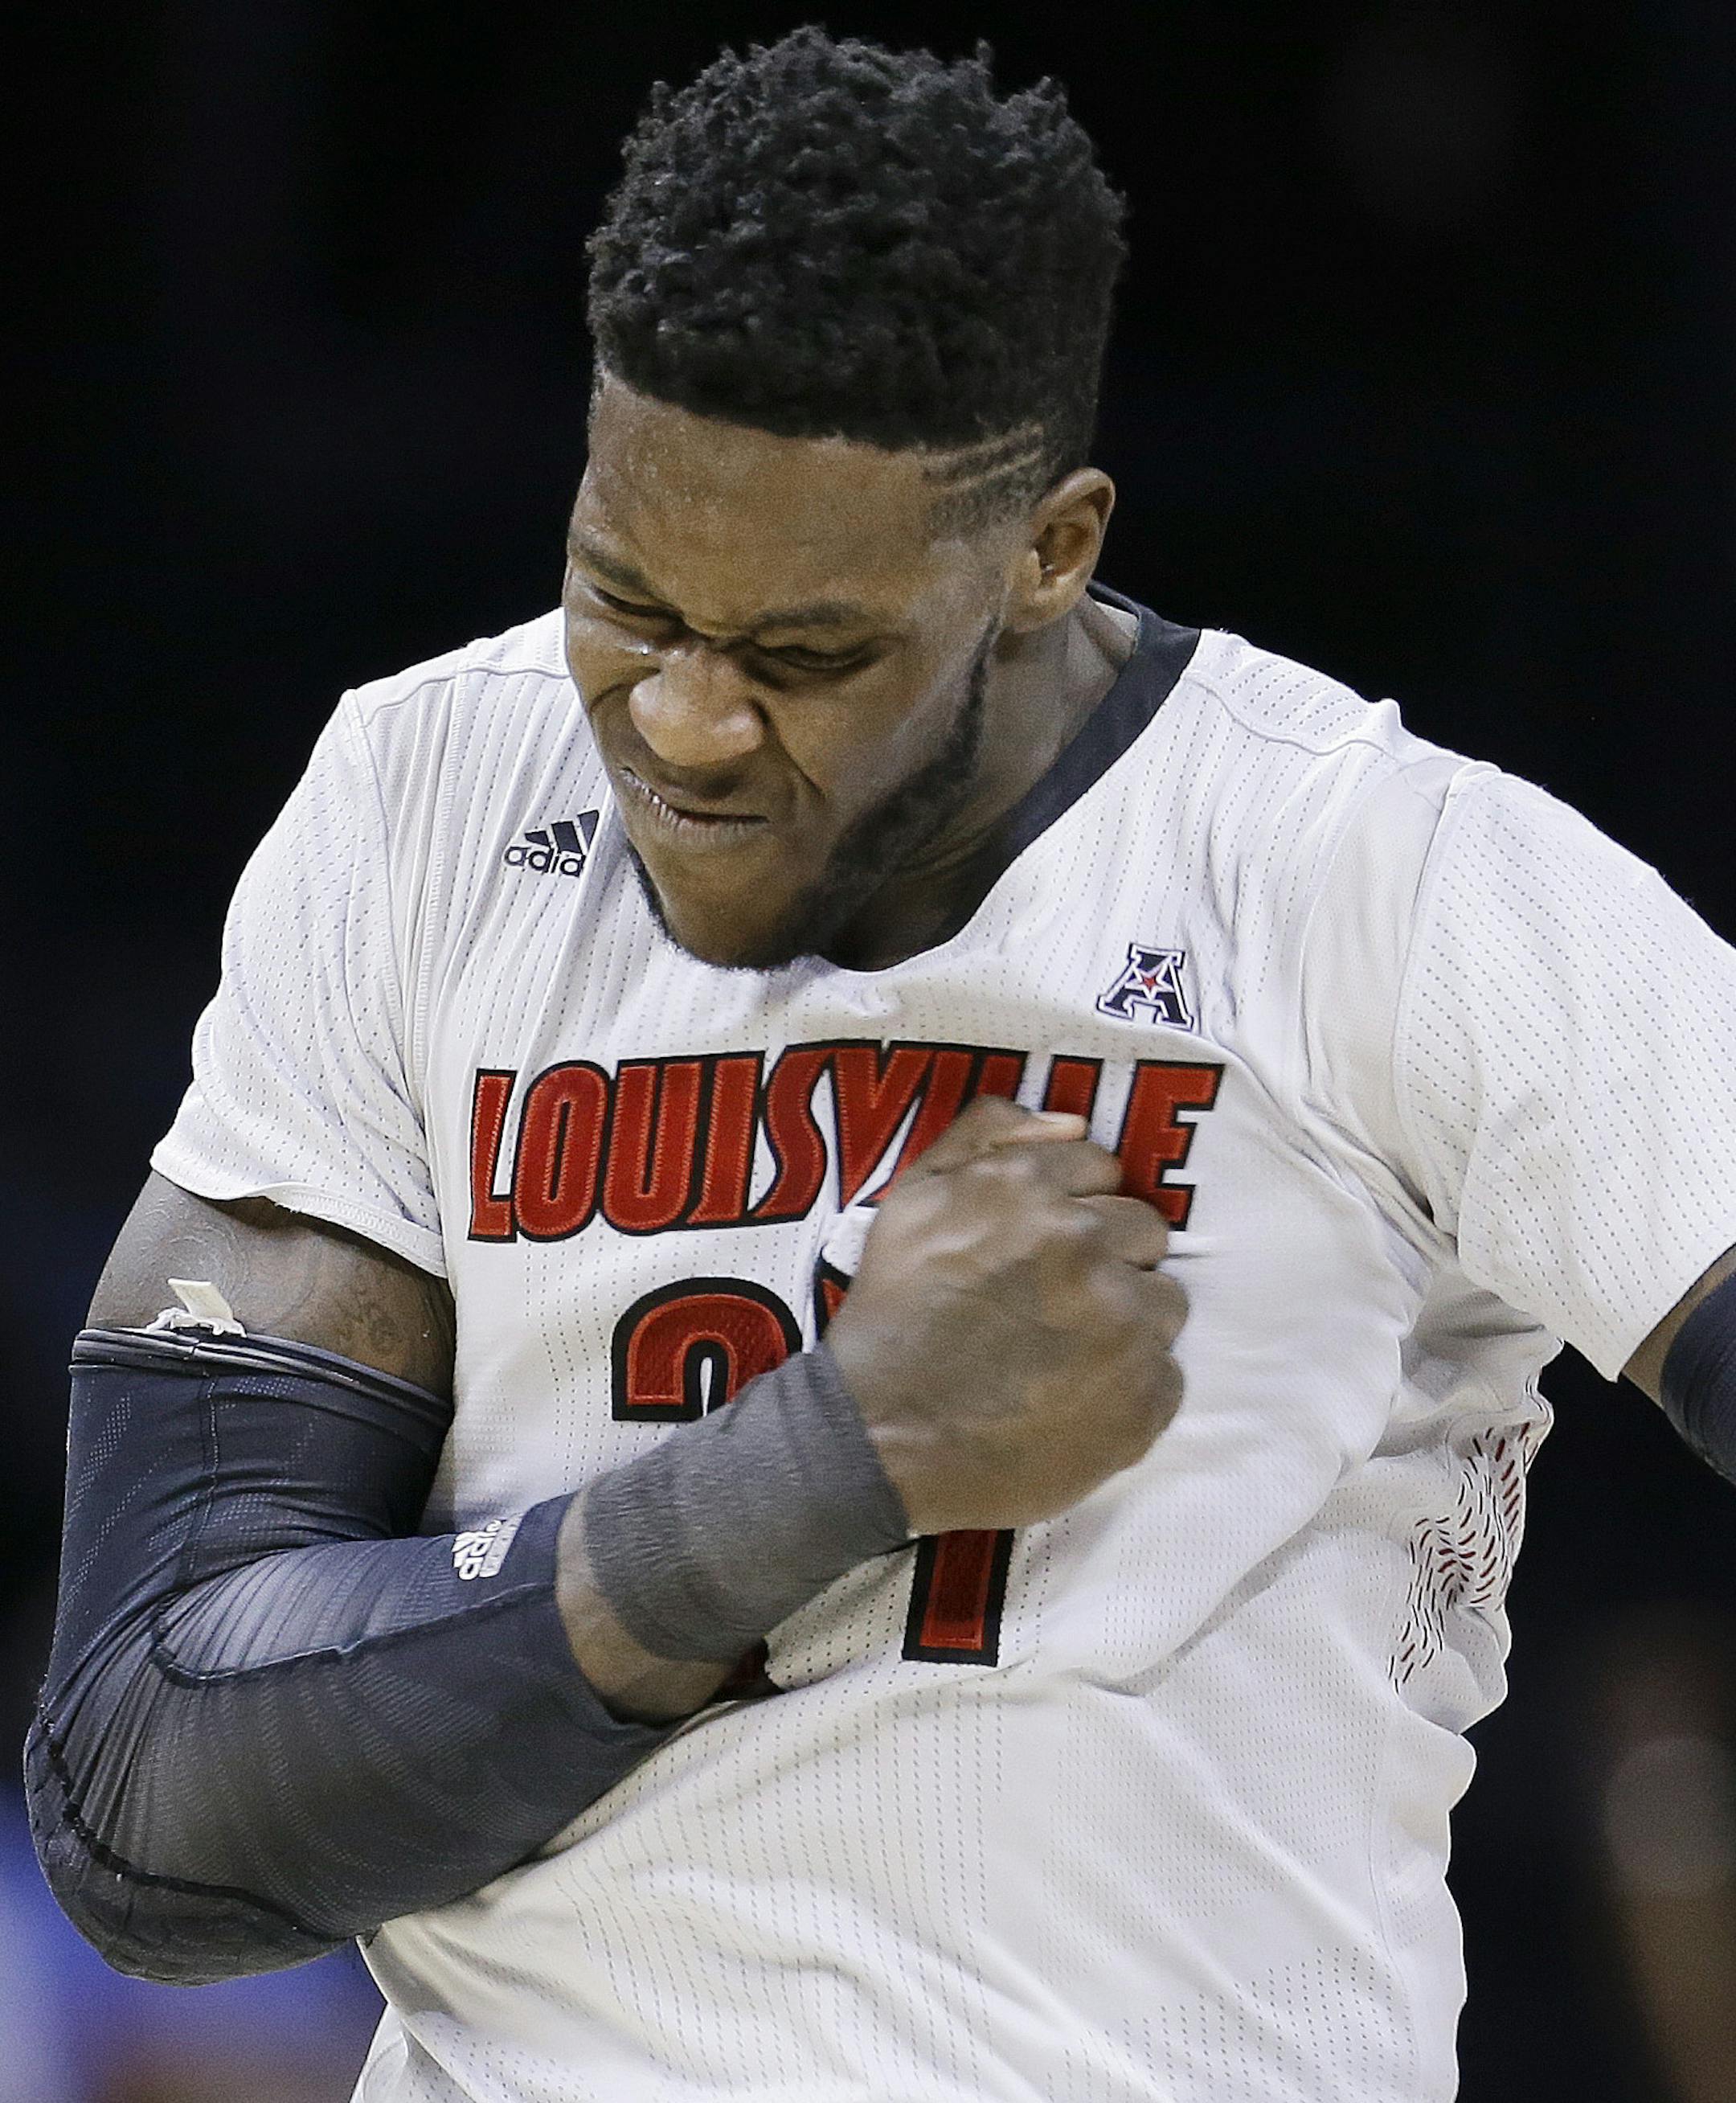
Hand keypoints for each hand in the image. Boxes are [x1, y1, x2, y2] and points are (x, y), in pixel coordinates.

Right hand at [824, 1096, 1185, 1533]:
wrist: (880, 1441)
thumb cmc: (891, 1318)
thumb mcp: (911, 1198)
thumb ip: (985, 1135)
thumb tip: (1074, 1122)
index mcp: (1029, 1188)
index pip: (1102, 1170)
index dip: (1074, 1208)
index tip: (1045, 1249)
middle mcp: (1087, 1242)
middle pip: (1144, 1230)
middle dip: (1108, 1259)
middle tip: (1054, 1304)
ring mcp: (1123, 1323)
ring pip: (1165, 1302)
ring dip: (1126, 1322)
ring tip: (1066, 1357)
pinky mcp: (1144, 1397)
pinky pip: (1166, 1376)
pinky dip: (1129, 1390)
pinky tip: (1075, 1401)